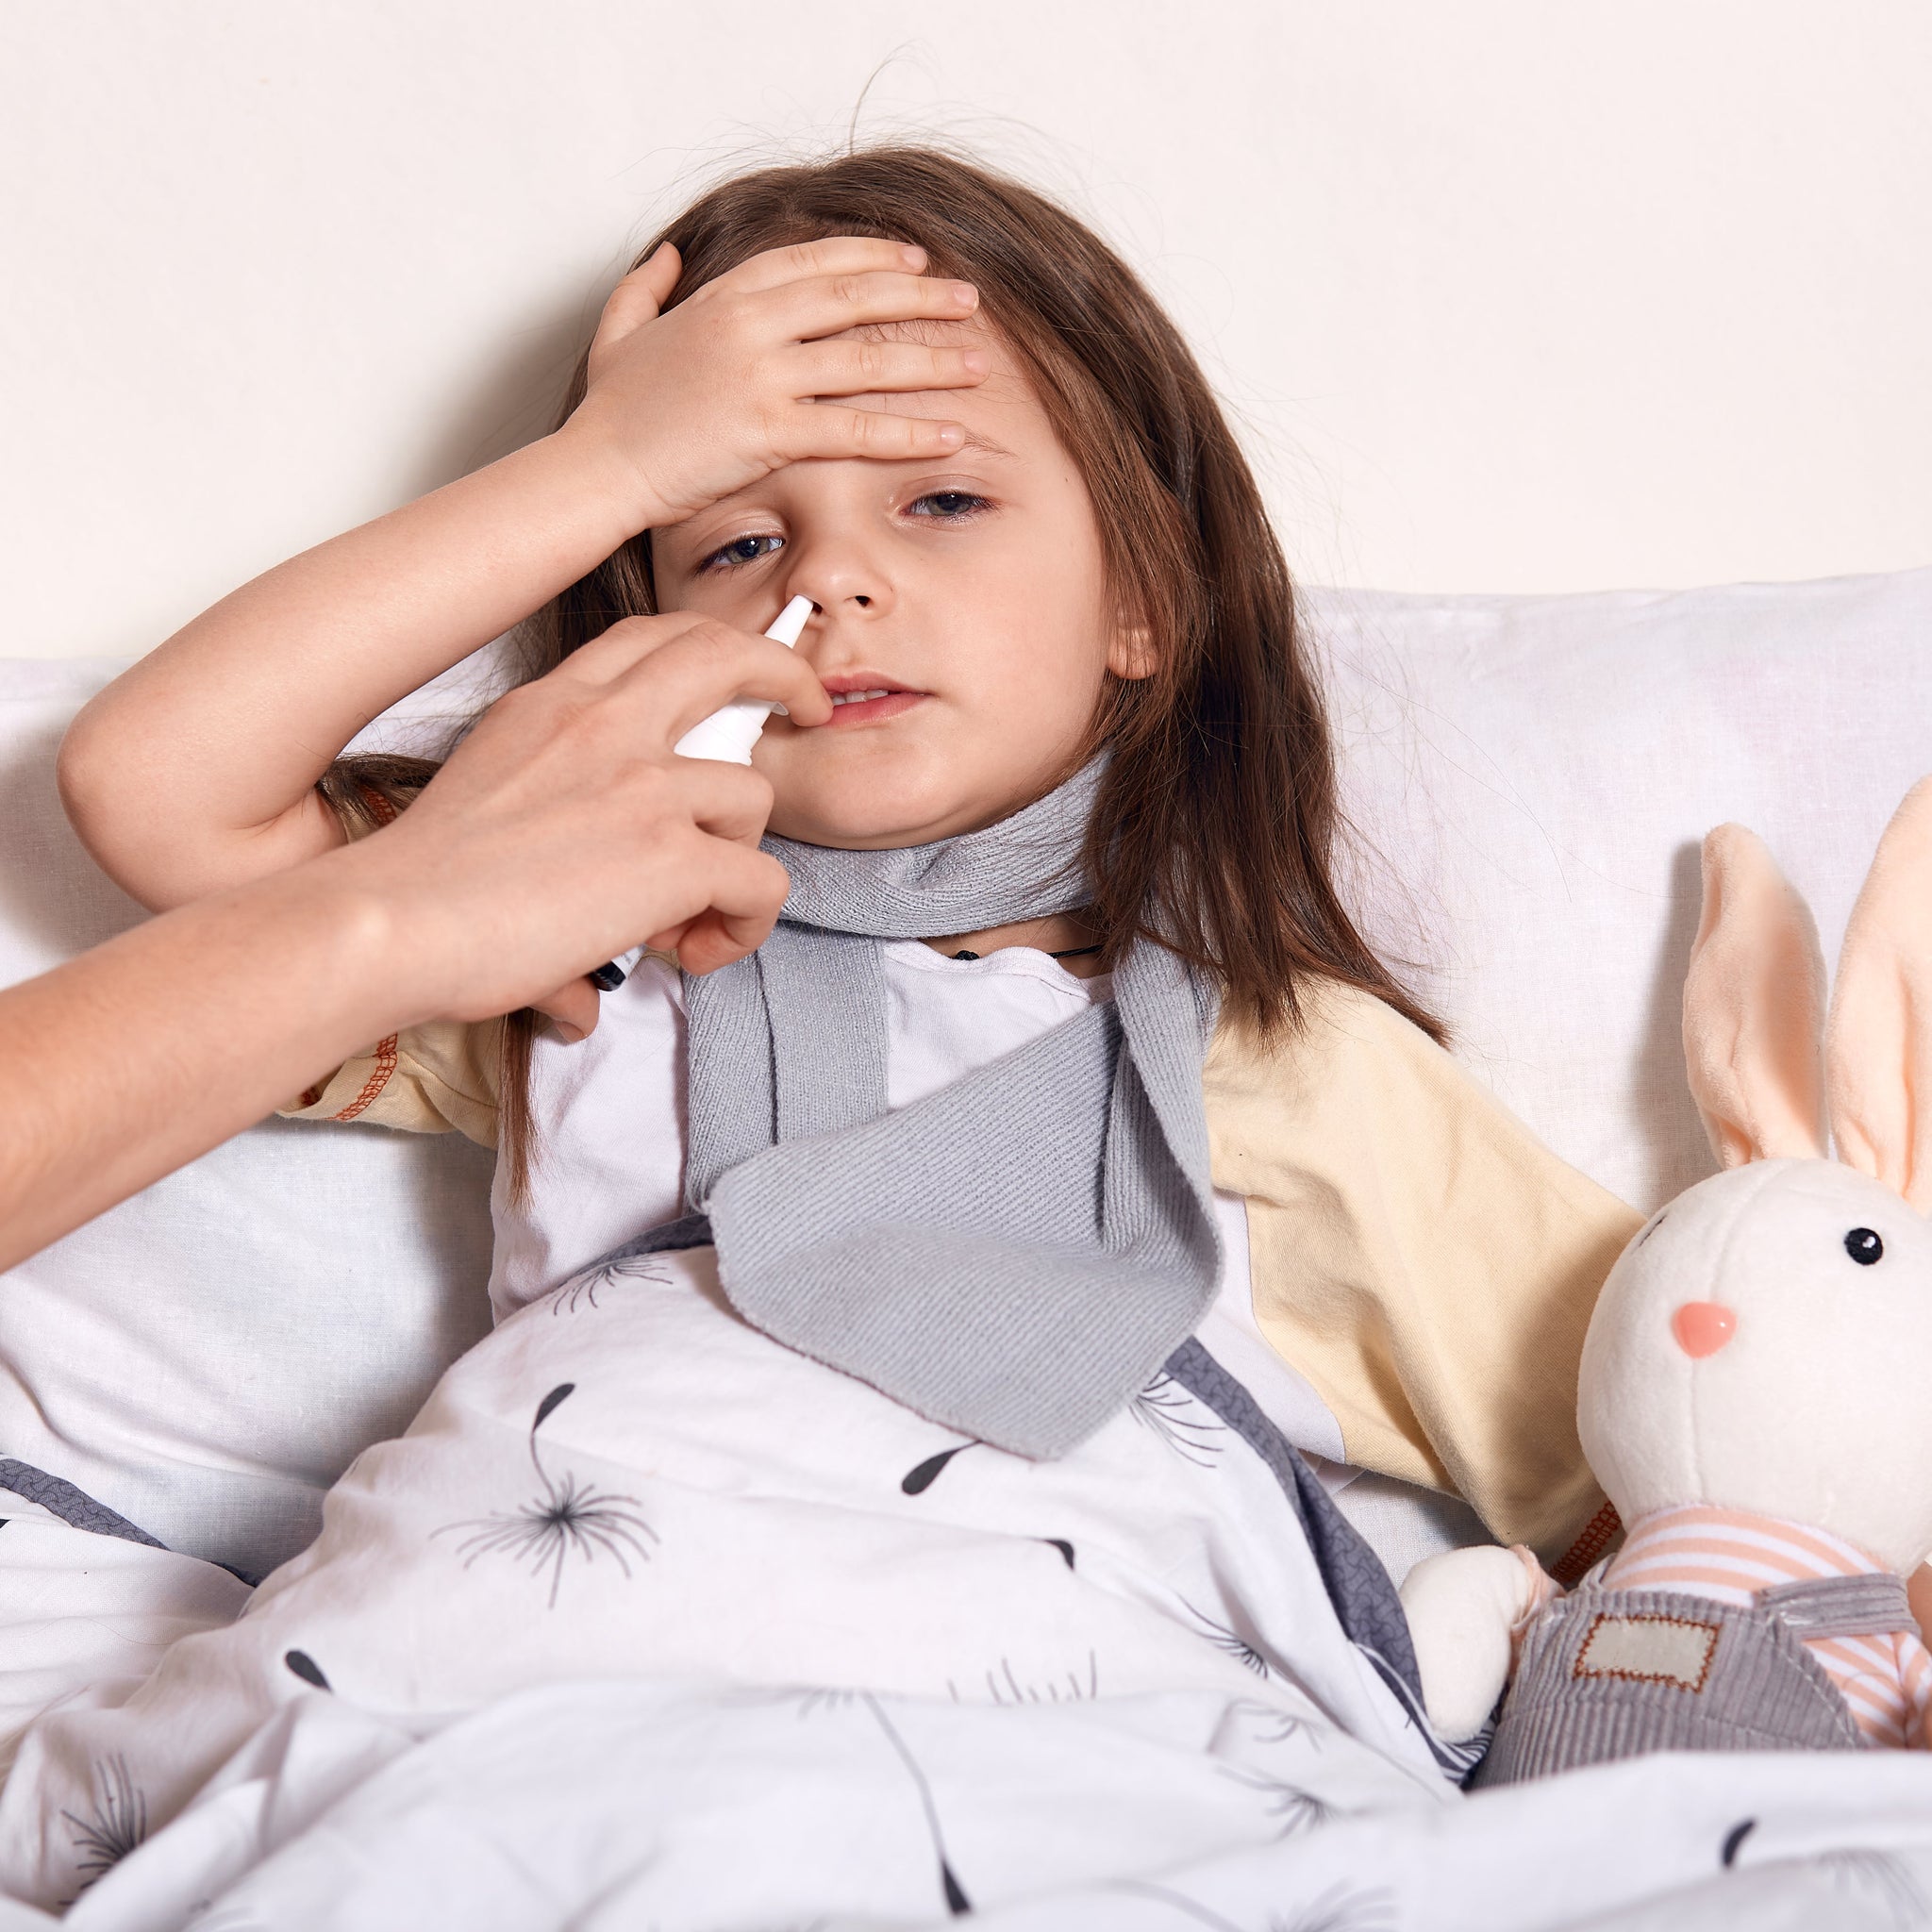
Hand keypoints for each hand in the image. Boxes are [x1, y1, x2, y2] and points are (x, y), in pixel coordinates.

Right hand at [332, 612, 832, 1034]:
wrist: (392, 922)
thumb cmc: (416, 887)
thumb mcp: (483, 805)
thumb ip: (550, 835)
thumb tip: (581, 965)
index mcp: (551, 705)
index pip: (648, 640)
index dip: (710, 647)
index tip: (742, 675)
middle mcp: (603, 726)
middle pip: (724, 656)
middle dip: (784, 673)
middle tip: (807, 707)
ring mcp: (644, 785)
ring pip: (754, 797)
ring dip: (738, 859)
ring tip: (687, 918)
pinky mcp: (672, 856)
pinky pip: (760, 882)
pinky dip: (744, 926)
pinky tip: (695, 953)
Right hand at [562, 236, 989, 530]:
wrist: (599, 467)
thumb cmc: (610, 412)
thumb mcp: (620, 330)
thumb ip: (646, 287)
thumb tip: (669, 255)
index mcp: (721, 299)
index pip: (810, 261)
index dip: (867, 256)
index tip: (910, 259)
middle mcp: (748, 327)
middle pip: (851, 298)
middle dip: (918, 297)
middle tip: (967, 299)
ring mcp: (761, 377)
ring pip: (864, 359)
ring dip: (929, 359)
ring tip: (977, 361)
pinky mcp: (769, 431)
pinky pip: (855, 428)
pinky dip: (907, 431)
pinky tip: (948, 434)